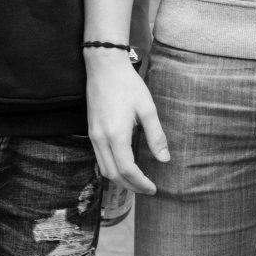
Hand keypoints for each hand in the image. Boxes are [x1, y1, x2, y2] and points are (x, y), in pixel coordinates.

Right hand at [85, 51, 169, 195]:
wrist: (104, 67)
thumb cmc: (128, 84)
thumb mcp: (147, 108)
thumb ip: (156, 136)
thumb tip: (165, 159)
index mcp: (116, 135)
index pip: (127, 170)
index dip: (140, 183)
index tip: (153, 188)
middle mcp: (101, 139)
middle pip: (113, 174)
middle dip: (130, 186)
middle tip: (147, 189)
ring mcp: (93, 136)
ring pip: (103, 169)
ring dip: (120, 179)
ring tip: (137, 182)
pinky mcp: (91, 131)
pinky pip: (99, 158)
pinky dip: (111, 168)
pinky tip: (124, 167)